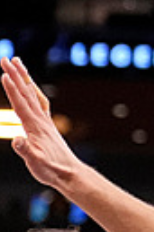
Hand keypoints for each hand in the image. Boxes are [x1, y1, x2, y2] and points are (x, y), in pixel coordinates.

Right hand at [0, 56, 81, 190]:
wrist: (70, 174)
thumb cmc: (52, 170)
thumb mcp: (36, 163)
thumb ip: (26, 151)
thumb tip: (18, 140)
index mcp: (35, 126)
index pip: (21, 102)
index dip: (11, 88)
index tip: (3, 73)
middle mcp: (41, 120)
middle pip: (26, 92)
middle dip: (16, 74)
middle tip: (5, 57)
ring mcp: (45, 121)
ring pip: (33, 94)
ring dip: (24, 78)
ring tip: (17, 63)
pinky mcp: (47, 126)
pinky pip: (39, 102)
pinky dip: (33, 92)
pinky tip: (31, 88)